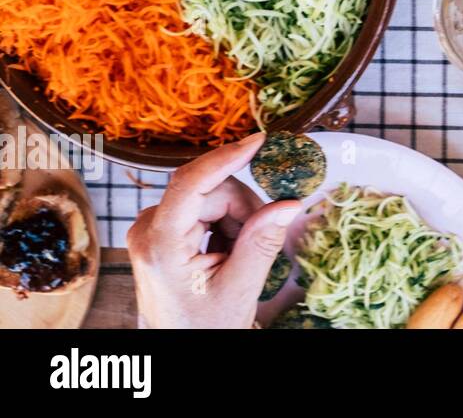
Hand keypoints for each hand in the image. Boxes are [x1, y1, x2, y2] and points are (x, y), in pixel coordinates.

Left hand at [126, 134, 300, 328]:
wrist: (184, 347)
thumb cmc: (207, 326)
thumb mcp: (240, 289)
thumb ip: (261, 242)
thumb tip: (289, 203)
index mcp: (160, 246)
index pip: (190, 185)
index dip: (225, 158)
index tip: (259, 141)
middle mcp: (148, 229)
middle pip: (211, 190)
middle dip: (242, 210)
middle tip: (257, 242)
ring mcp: (151, 228)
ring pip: (211, 196)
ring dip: (236, 219)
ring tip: (237, 255)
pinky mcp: (160, 229)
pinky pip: (204, 207)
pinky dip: (225, 223)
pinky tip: (226, 251)